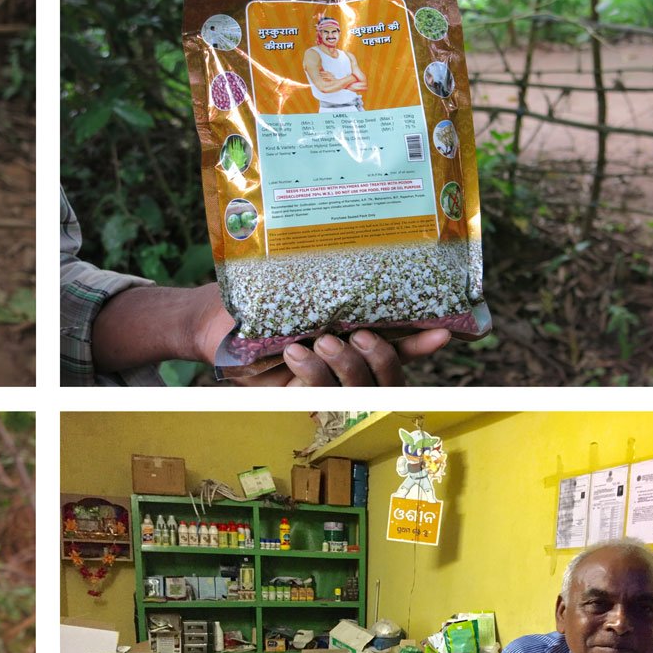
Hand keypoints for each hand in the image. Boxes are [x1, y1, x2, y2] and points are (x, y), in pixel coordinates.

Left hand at [192, 283, 450, 384]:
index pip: (401, 346)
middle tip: (356, 335)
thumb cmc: (259, 294)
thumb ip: (334, 282)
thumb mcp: (299, 282)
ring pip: (356, 391)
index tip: (441, 332)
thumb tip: (371, 253)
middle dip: (380, 358)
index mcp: (355, 335)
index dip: (421, 344)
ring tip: (319, 343)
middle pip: (387, 378)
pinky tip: (295, 353)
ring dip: (344, 367)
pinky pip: (316, 397)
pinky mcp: (293, 398)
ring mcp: (321, 384)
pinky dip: (311, 376)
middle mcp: (344, 363)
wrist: (212, 317)